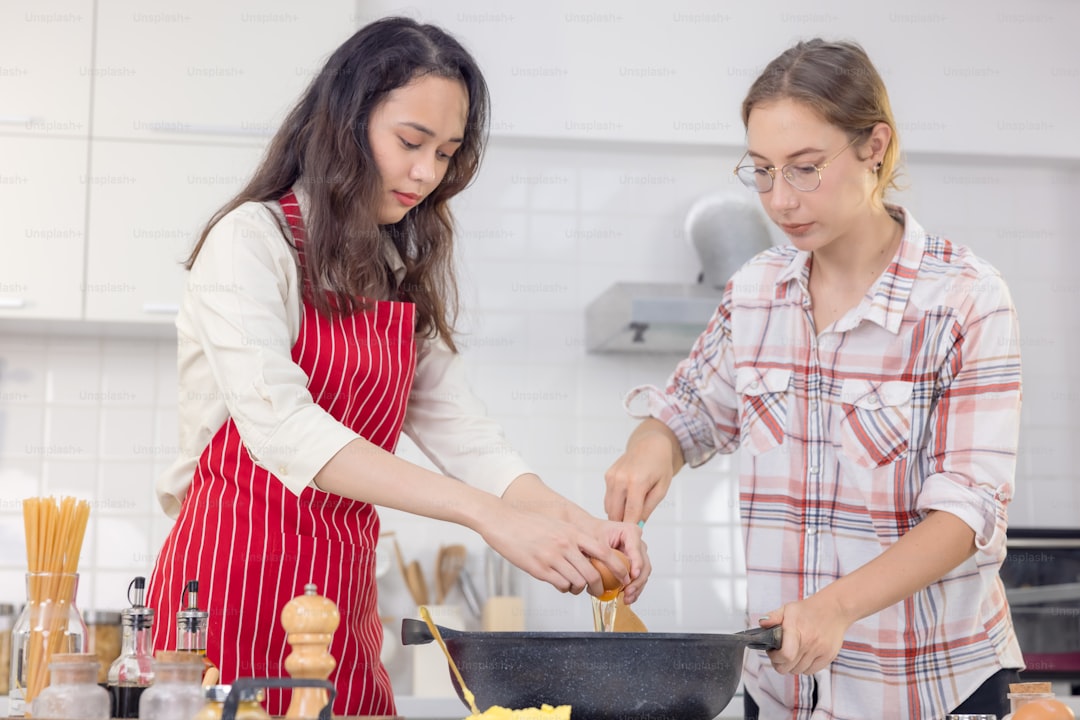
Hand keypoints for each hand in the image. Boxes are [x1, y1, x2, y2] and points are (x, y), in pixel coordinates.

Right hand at [478, 506, 644, 599]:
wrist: (503, 521)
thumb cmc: (528, 523)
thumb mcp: (557, 525)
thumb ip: (573, 539)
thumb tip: (588, 556)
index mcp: (572, 532)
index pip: (603, 551)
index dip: (617, 566)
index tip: (624, 575)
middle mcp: (565, 545)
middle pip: (593, 573)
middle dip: (600, 586)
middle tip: (600, 591)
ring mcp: (552, 558)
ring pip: (578, 582)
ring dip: (580, 589)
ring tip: (575, 586)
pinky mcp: (539, 569)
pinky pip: (561, 586)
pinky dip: (564, 588)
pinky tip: (560, 583)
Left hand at [586, 518, 650, 603]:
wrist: (586, 533)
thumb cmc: (591, 532)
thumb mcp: (596, 542)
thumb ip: (606, 555)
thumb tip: (615, 573)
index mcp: (631, 533)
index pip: (637, 550)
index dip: (637, 564)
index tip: (632, 576)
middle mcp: (637, 543)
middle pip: (644, 564)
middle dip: (637, 581)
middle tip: (628, 591)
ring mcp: (637, 554)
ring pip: (643, 573)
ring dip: (636, 588)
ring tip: (627, 598)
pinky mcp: (633, 564)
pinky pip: (637, 578)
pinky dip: (633, 588)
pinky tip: (627, 597)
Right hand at [604, 421, 676, 524]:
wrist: (650, 445)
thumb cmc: (660, 466)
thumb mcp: (661, 489)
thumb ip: (648, 509)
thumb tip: (637, 526)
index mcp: (636, 482)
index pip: (630, 514)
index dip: (631, 529)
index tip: (634, 541)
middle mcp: (620, 479)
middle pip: (615, 513)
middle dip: (623, 524)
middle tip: (631, 532)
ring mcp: (612, 477)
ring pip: (609, 507)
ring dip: (618, 515)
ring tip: (630, 517)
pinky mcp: (607, 475)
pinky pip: (608, 498)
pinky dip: (616, 504)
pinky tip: (626, 502)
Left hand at [760, 594, 852, 675]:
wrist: (835, 609)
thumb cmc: (809, 610)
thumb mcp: (788, 608)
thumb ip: (773, 617)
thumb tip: (762, 623)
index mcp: (797, 630)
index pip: (785, 655)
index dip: (774, 657)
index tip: (771, 651)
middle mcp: (810, 642)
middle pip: (789, 667)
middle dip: (779, 664)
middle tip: (778, 655)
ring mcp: (821, 651)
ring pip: (799, 671)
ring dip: (791, 666)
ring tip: (790, 655)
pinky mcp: (829, 656)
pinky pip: (812, 671)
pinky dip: (804, 668)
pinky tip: (802, 657)